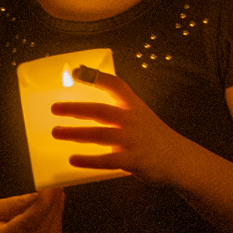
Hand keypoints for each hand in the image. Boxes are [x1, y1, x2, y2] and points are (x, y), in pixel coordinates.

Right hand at [0, 189, 64, 232]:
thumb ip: (18, 203)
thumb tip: (41, 194)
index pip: (28, 222)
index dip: (43, 204)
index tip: (51, 188)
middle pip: (42, 229)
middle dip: (53, 206)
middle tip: (58, 188)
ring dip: (57, 216)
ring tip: (57, 198)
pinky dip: (57, 229)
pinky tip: (55, 215)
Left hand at [48, 70, 182, 185]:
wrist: (178, 158)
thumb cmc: (153, 136)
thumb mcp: (141, 115)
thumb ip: (119, 111)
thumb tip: (84, 110)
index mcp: (134, 105)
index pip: (115, 85)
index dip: (95, 77)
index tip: (75, 72)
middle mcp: (133, 119)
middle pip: (100, 110)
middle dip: (75, 108)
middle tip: (54, 108)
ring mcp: (133, 139)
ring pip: (99, 134)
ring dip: (75, 133)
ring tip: (56, 132)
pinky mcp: (133, 160)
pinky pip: (107, 160)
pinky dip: (89, 160)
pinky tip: (73, 159)